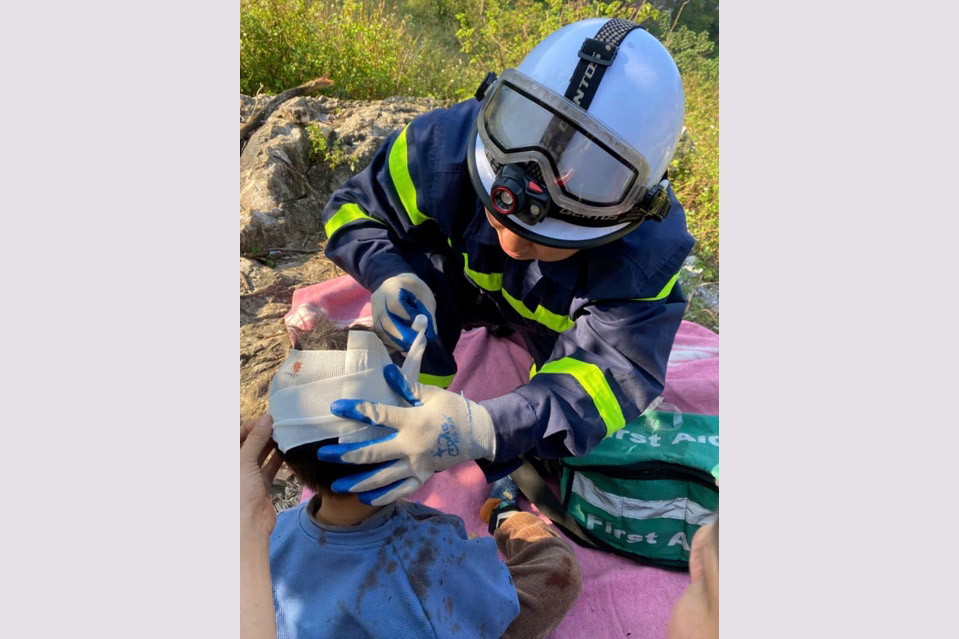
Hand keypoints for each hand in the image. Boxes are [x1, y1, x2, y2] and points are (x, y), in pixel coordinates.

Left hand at [240, 415, 283, 539]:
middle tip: (279, 425)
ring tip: (285, 434)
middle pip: (247, 444)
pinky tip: (287, 450)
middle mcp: (232, 468)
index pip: (235, 435)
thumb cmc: (237, 493)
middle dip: (262, 434)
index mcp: (223, 460)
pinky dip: (276, 459)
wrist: (247, 526)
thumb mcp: (244, 461)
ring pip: (258, 455)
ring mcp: (245, 477)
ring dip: (270, 445)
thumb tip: (267, 419)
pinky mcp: (259, 486)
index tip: (267, 420)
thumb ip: (256, 439)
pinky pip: (268, 468)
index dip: (250, 426)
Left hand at [318, 362, 495, 505]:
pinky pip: (401, 490)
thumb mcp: (431, 394)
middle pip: (373, 453)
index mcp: (413, 421)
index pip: (379, 415)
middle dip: (346, 455)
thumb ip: (406, 387)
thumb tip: (385, 371)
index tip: (336, 408)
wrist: (478, 433)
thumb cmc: (453, 409)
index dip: (356, 411)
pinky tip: (364, 498)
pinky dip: (383, 496)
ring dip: (358, 482)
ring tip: (337, 485)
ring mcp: (417, 465)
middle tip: (324, 455)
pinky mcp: (423, 476)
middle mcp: (411, 446)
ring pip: (383, 477)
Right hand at [370, 273, 436, 353]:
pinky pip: (380, 336)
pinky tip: (402, 346)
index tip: (418, 324)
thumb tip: (429, 336)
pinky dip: (391, 343)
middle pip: (385, 321)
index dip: (406, 316)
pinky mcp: (373, 322)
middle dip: (401, 335)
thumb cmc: (415, 291)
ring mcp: (373, 312)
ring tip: (410, 347)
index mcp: (392, 287)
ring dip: (396, 342)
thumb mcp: (426, 298)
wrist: (399, 286)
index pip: (394, 304)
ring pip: (381, 331)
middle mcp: (378, 299)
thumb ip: (428, 315)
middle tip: (415, 344)